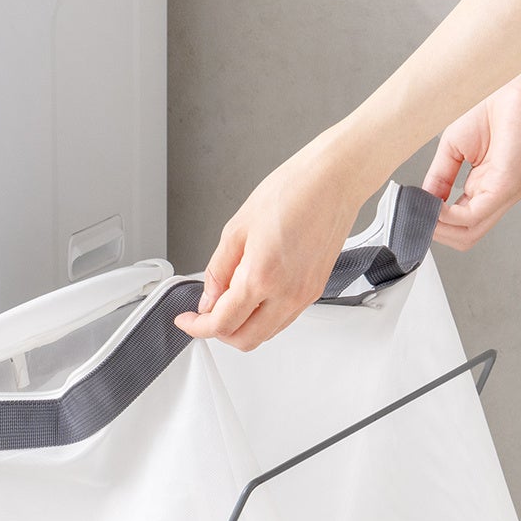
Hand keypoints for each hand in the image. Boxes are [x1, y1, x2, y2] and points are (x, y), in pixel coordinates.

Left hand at [174, 125, 384, 352]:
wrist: (333, 180)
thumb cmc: (292, 191)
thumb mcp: (237, 228)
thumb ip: (218, 270)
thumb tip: (208, 298)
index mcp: (261, 277)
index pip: (222, 323)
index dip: (198, 327)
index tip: (187, 320)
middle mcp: (286, 294)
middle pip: (246, 340)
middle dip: (220, 333)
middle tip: (206, 315)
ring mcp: (303, 296)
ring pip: (266, 334)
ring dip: (243, 328)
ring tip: (229, 302)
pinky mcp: (315, 291)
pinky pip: (283, 320)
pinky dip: (263, 318)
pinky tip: (254, 296)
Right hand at [422, 77, 520, 249]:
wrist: (513, 85)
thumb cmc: (490, 110)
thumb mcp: (452, 151)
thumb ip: (438, 179)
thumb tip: (423, 203)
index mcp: (486, 189)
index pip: (460, 225)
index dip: (435, 225)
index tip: (414, 216)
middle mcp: (497, 197)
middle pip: (464, 237)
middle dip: (436, 233)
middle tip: (416, 219)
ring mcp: (504, 195)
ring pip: (468, 234)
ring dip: (440, 229)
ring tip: (423, 214)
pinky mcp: (506, 187)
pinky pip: (473, 216)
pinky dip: (449, 217)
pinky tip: (435, 206)